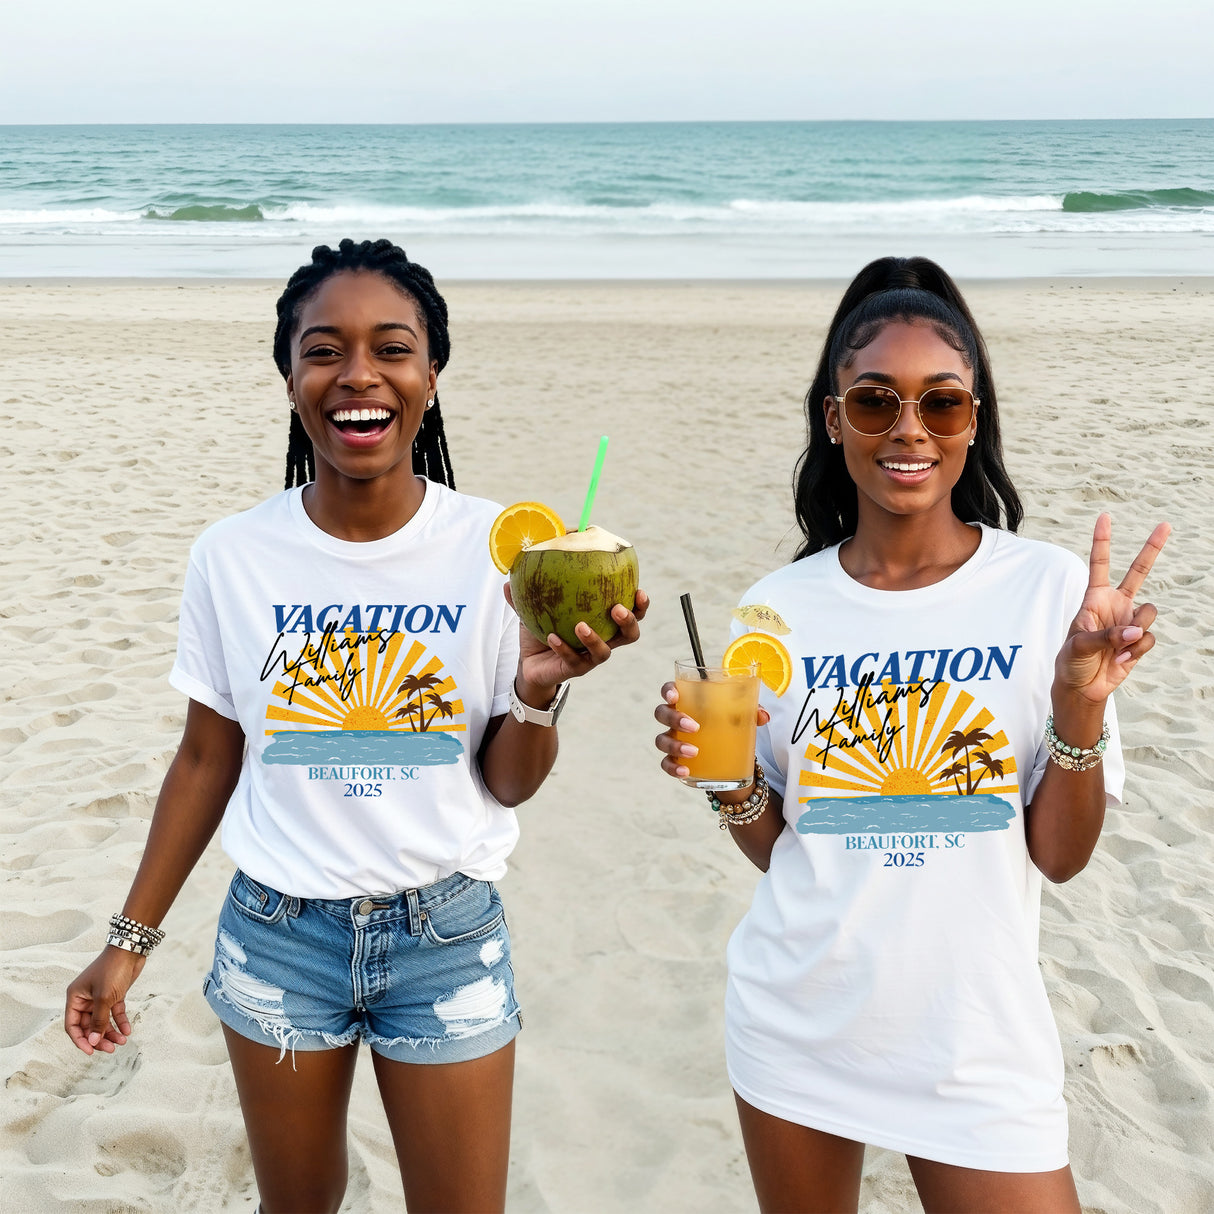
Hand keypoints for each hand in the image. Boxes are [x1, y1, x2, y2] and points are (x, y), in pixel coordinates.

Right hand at [65, 946, 145, 1054]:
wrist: (130, 950)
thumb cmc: (112, 969)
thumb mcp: (104, 998)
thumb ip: (98, 1021)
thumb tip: (93, 1041)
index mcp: (75, 998)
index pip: (73, 1025)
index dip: (80, 1040)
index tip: (90, 1051)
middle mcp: (85, 998)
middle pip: (89, 1026)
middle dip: (99, 1038)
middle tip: (111, 1048)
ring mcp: (100, 997)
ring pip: (103, 1021)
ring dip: (111, 1032)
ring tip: (122, 1041)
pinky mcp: (114, 995)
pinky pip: (115, 1013)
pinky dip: (120, 1022)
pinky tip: (127, 1031)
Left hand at [504, 585, 648, 696]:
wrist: (529, 665)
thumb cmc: (542, 631)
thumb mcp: (537, 608)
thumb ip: (528, 592)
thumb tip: (510, 576)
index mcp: (602, 623)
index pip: (631, 613)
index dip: (640, 605)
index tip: (639, 590)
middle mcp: (602, 641)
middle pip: (629, 635)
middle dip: (629, 622)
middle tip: (618, 609)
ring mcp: (589, 658)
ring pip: (603, 652)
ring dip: (594, 638)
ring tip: (581, 625)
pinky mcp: (573, 670)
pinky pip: (572, 660)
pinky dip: (563, 648)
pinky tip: (553, 637)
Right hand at [654, 680, 769, 780]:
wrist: (731, 757)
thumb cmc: (731, 726)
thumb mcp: (743, 717)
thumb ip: (752, 711)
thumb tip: (763, 716)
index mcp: (688, 701)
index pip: (670, 690)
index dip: (667, 691)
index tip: (674, 696)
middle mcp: (676, 720)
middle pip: (662, 713)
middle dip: (674, 718)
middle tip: (694, 727)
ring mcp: (674, 740)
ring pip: (662, 740)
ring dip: (675, 745)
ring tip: (694, 752)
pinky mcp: (677, 760)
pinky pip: (667, 763)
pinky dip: (673, 767)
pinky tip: (686, 770)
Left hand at [1055, 513, 1170, 703]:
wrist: (1082, 686)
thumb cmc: (1071, 661)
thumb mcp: (1079, 645)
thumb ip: (1106, 636)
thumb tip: (1134, 632)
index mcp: (1095, 598)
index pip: (1099, 564)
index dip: (1102, 541)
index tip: (1104, 517)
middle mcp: (1116, 604)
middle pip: (1138, 572)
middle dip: (1152, 549)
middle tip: (1165, 525)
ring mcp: (1129, 621)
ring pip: (1149, 613)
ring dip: (1135, 632)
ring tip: (1116, 649)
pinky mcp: (1139, 640)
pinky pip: (1148, 638)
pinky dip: (1136, 650)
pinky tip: (1120, 660)